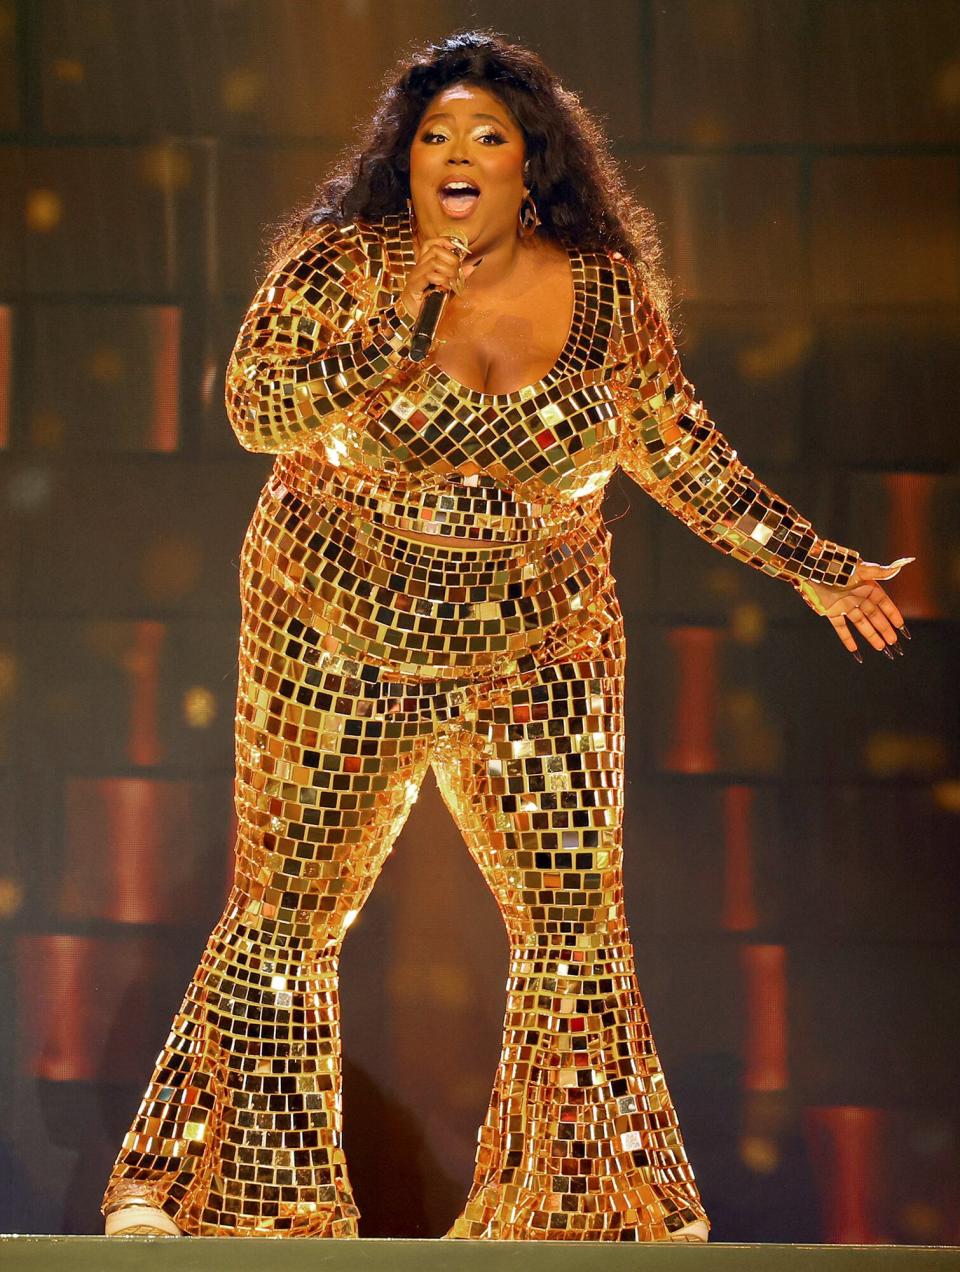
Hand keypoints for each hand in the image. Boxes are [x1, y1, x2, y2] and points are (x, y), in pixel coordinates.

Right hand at [399, 235, 482, 318]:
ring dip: (448, 271)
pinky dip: (442, 280)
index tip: (457, 248)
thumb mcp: (447, 287)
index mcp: (424, 265)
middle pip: (435, 250)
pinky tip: (445, 288)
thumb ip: (458, 277)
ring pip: (434, 262)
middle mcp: (418, 267)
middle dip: (451, 259)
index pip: (431, 244)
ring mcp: (415, 276)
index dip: (444, 241)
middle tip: (457, 272)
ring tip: (452, 282)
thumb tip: (471, 267)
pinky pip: (430, 276)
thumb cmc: (430, 302)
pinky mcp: (414, 286)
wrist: (414, 319)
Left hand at [792, 557, 914, 661]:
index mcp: (867, 586)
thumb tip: (901, 565)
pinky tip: (854, 650)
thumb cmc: (838, 565)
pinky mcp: (831, 611)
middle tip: (893, 642)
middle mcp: (857, 597)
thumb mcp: (861, 569)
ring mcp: (845, 605)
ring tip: (880, 647)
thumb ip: (881, 571)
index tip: (900, 626)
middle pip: (874, 616)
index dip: (892, 614)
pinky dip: (846, 638)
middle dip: (884, 629)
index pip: (883, 603)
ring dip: (870, 635)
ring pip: (861, 623)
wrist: (813, 567)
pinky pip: (841, 627)